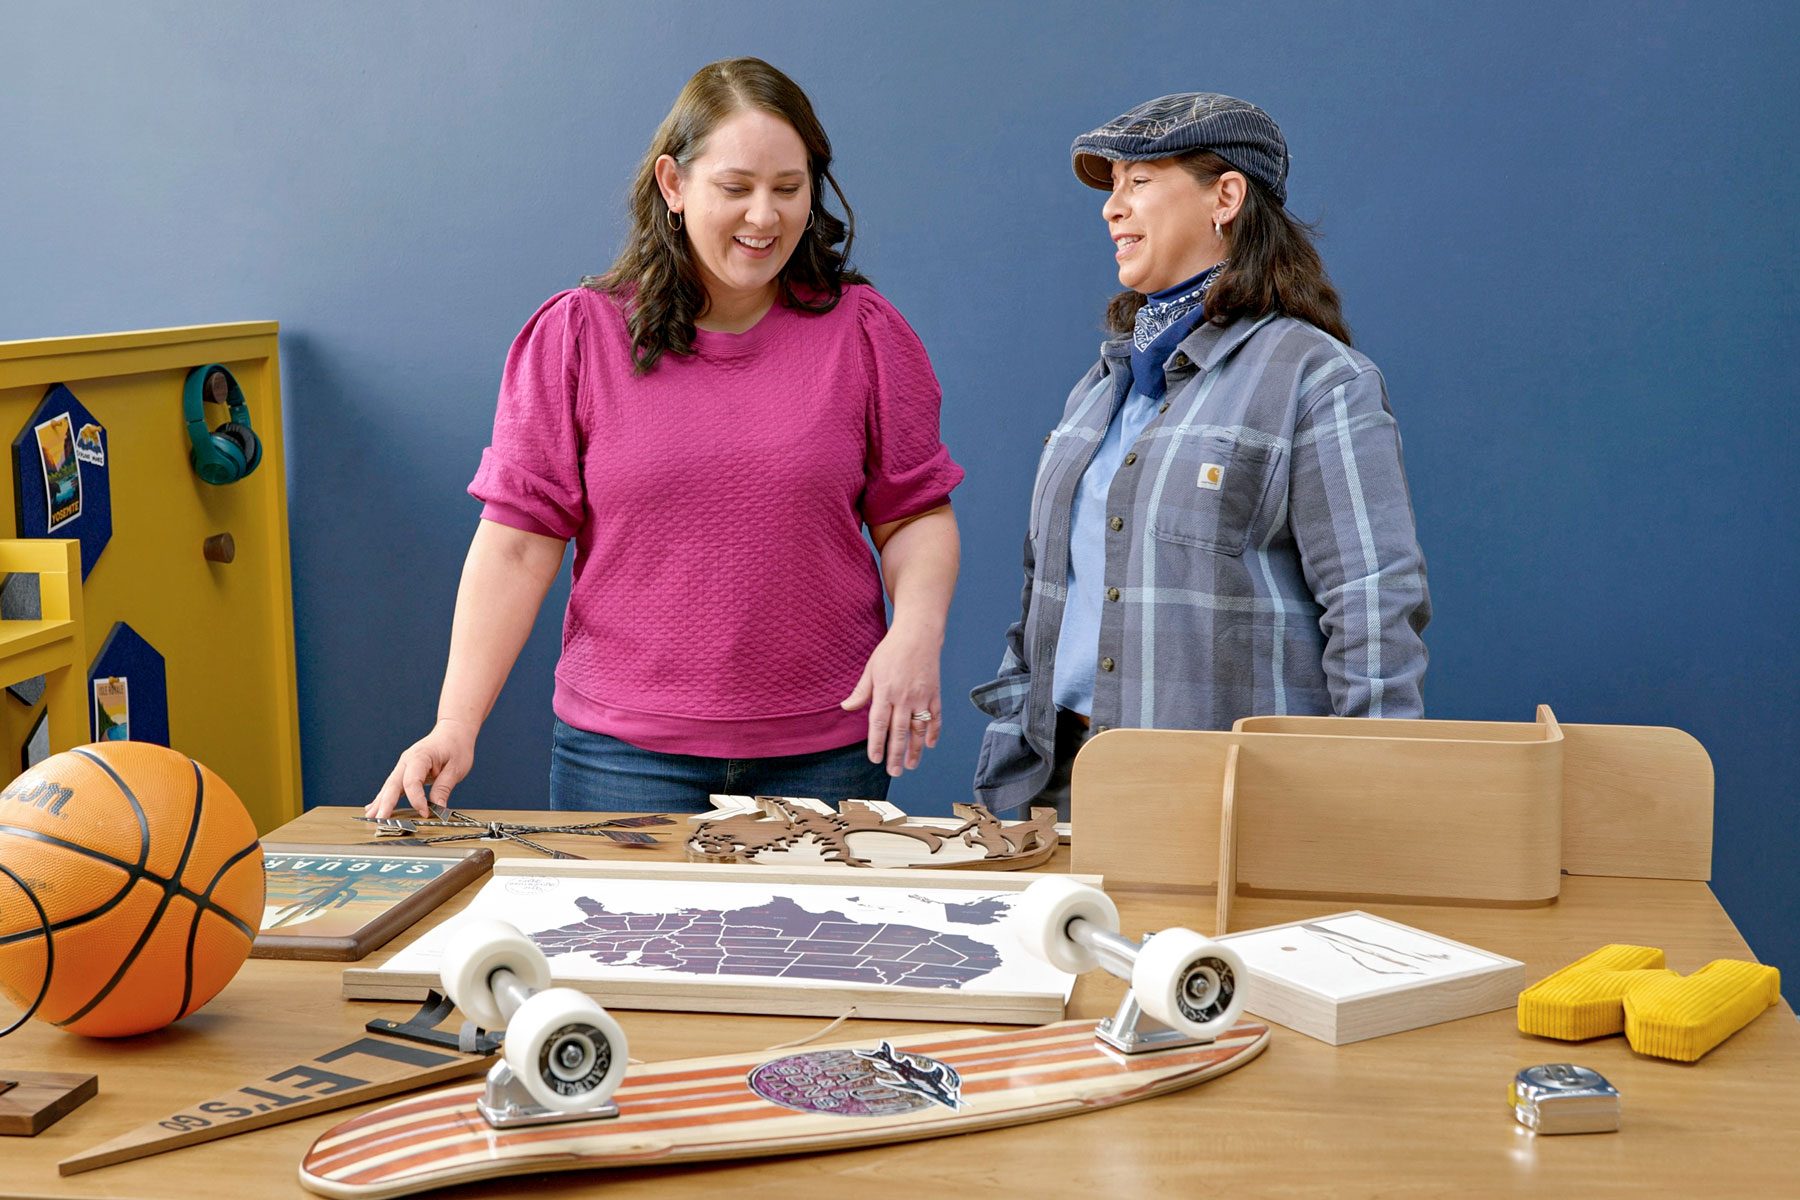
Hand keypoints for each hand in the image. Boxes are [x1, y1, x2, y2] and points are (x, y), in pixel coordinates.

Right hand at [366, 718, 477, 817]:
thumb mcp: (457, 767)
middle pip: (393, 784)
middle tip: (380, 820)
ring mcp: (404, 765)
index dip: (417, 800)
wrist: (453, 731)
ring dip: (380, 802)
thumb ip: (444, 787)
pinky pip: (393, 786)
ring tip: (372, 818)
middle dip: (386, 803)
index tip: (425, 814)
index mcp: (420, 756)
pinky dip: (384, 797)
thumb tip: (438, 808)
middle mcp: (407, 760)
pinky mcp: (405, 771)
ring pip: (390, 786)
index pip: (412, 782)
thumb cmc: (456, 746)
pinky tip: (374, 808)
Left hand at [840, 624, 941, 776]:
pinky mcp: (935, 693)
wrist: (918, 635)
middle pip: (899, 731)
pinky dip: (934, 731)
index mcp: (885, 691)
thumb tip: (846, 708)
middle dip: (896, 754)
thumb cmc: (891, 650)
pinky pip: (935, 717)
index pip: (879, 723)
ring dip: (915, 749)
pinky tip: (929, 745)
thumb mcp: (871, 668)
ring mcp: (922, 696)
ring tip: (910, 765)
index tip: (875, 759)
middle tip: (893, 772)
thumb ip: (861, 691)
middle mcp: (904, 697)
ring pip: (919, 729)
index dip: (877, 743)